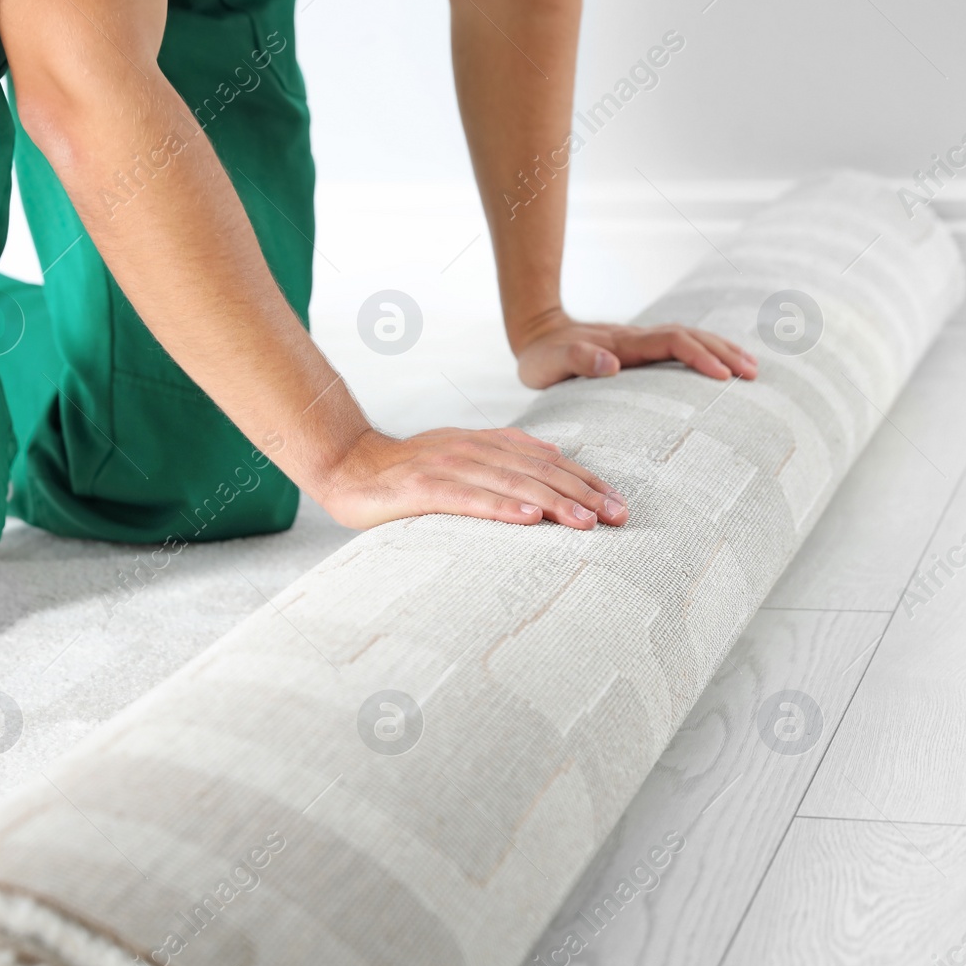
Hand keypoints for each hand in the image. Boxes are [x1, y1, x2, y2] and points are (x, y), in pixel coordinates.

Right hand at [313, 427, 627, 530]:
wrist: (346, 466)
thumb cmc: (406, 471)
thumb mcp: (462, 455)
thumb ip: (505, 452)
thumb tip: (553, 454)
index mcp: (488, 443)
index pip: (550, 463)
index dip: (587, 482)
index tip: (619, 504)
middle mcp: (475, 450)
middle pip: (541, 471)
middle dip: (583, 494)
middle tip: (618, 517)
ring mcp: (449, 466)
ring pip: (513, 483)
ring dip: (553, 503)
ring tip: (585, 522)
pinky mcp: (423, 487)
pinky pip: (469, 498)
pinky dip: (501, 507)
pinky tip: (528, 519)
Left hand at [513, 312, 757, 389]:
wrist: (537, 335)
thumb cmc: (542, 357)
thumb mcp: (548, 363)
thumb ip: (578, 360)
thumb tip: (612, 365)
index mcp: (622, 344)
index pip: (671, 344)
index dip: (699, 357)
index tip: (723, 377)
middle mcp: (637, 338)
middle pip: (691, 337)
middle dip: (724, 353)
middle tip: (753, 374)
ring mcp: (642, 341)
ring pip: (692, 338)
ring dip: (723, 350)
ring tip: (753, 369)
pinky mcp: (642, 348)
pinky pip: (682, 346)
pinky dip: (708, 352)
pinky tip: (725, 365)